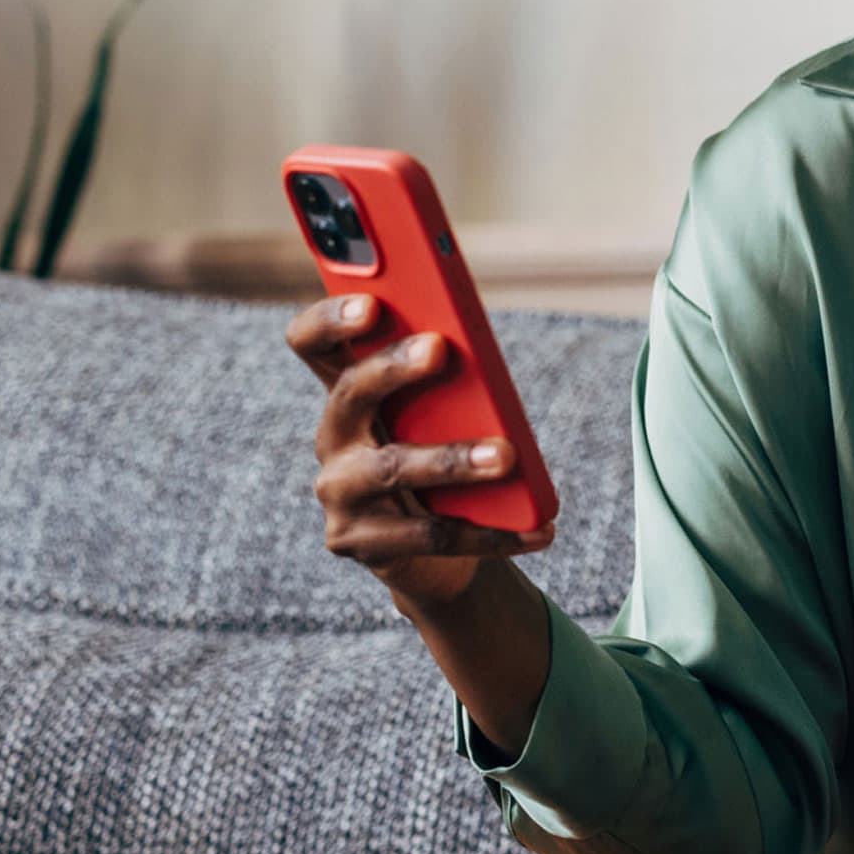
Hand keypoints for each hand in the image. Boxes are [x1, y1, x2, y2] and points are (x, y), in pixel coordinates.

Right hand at [287, 292, 555, 613]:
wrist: (435, 551)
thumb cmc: (444, 452)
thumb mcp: (446, 411)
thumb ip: (452, 379)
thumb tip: (479, 351)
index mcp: (349, 390)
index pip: (313, 342)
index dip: (331, 319)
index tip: (371, 302)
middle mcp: (332, 436)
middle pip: (350, 392)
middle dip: (393, 367)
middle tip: (440, 348)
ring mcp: (339, 492)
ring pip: (393, 467)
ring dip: (452, 459)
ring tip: (506, 456)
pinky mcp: (358, 542)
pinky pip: (428, 534)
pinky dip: (489, 532)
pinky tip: (540, 527)